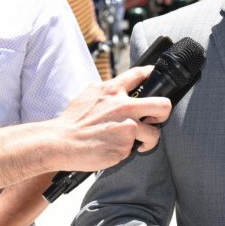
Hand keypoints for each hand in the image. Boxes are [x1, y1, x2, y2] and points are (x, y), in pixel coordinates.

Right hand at [53, 66, 171, 169]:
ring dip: (148, 139)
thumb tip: (115, 87)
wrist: (60, 142)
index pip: (140, 74)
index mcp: (113, 90)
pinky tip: (117, 149)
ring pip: (154, 133)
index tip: (158, 78)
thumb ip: (105, 90)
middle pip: (163, 105)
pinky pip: (136, 148)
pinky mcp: (125, 144)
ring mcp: (127, 125)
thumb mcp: (88, 95)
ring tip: (138, 143)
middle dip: (164, 113)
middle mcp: (124, 105)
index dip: (153, 74)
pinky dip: (129, 150)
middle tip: (156, 119)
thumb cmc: (72, 121)